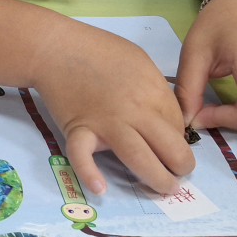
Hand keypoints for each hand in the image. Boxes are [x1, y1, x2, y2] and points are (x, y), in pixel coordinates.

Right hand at [31, 21, 194, 196]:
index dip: (179, 140)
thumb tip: (166, 119)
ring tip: (163, 188)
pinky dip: (90, 173)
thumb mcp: (139, 60)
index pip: (178, 127)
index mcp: (152, 91)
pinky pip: (83, 156)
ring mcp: (106, 122)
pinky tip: (101, 189)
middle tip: (178, 174)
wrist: (55, 47)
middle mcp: (134, 110)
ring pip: (139, 158)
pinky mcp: (78, 130)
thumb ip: (155, 89)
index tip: (171, 145)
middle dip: (181, 166)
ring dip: (156, 178)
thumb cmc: (98, 49)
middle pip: (170, 147)